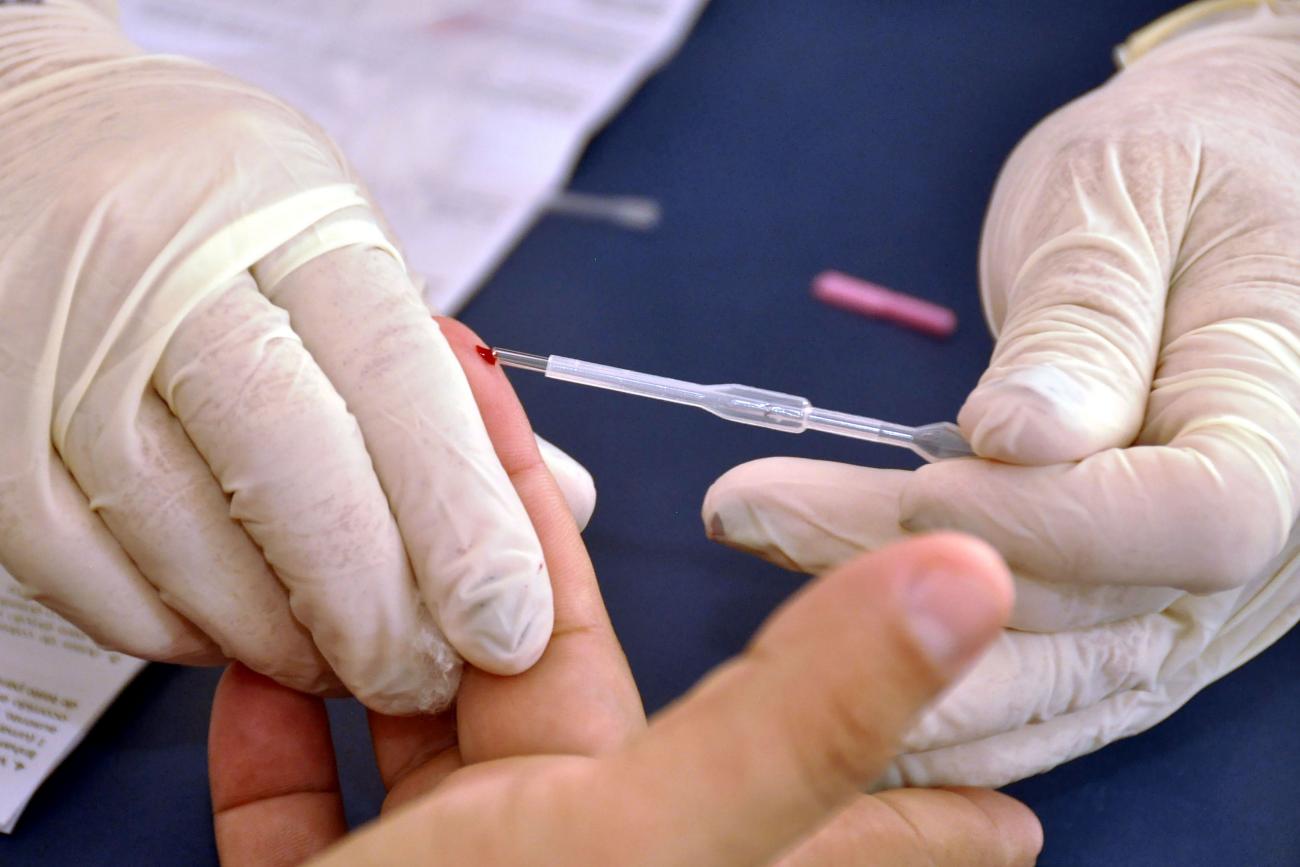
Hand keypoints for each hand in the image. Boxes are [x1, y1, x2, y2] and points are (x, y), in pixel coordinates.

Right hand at [0, 2, 595, 713]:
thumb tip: (550, 502)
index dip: (460, 513)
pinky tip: (234, 633)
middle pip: (294, 466)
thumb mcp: (338, 241)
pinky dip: (180, 630)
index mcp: (284, 209)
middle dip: (379, 603)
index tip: (508, 617)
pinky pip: (93, 577)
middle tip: (427, 670)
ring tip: (346, 663)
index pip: (396, 374)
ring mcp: (58, 356)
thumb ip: (437, 381)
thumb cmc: (204, 203)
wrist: (19, 139)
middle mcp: (159, 270)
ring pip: (189, 539)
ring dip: (284, 636)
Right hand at [208, 321, 1040, 866]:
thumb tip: (966, 594)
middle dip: (531, 576)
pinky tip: (269, 669)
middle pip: (570, 697)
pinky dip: (288, 743)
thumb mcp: (648, 844)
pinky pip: (314, 820)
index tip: (933, 648)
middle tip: (511, 470)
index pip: (845, 799)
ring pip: (437, 743)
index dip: (895, 726)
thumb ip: (797, 721)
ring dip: (399, 638)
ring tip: (375, 528)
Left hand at [701, 5, 1299, 785]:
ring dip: (888, 618)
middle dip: (914, 572)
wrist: (1211, 191)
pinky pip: (1037, 662)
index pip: (1197, 518)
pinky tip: (818, 602)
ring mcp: (1200, 583)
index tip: (923, 483)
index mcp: (1285, 415)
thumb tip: (1020, 438)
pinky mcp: (1134, 601)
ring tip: (757, 526)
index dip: (1056, 520)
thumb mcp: (1124, 202)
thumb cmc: (1176, 167)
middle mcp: (1268, 535)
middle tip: (755, 509)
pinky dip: (924, 652)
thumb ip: (1086, 322)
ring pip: (1050, 657)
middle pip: (1097, 608)